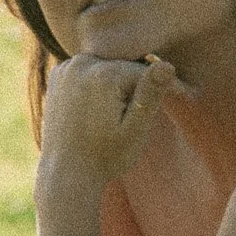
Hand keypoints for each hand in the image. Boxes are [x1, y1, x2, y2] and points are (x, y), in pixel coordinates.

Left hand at [40, 52, 196, 183]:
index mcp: (104, 75)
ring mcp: (67, 67)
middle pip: (124, 67)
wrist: (66, 172)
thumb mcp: (135, 129)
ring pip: (107, 67)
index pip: (143, 72)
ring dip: (117, 84)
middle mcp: (82, 63)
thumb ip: (150, 95)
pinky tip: (98, 108)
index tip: (177, 99)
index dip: (159, 88)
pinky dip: (97, 83)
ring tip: (117, 114)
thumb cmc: (106, 157)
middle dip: (135, 86)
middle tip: (140, 115)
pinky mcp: (58, 75)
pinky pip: (89, 71)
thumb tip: (166, 65)